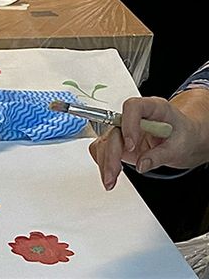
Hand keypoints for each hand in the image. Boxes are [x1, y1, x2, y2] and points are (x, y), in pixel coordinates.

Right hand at [89, 91, 208, 189]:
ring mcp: (124, 130)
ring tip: (110, 181)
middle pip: (115, 130)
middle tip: (114, 172)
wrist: (185, 139)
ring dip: (105, 162)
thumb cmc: (185, 136)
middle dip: (112, 154)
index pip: (133, 108)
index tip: (131, 146)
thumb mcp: (180, 147)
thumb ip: (160, 155)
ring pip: (105, 142)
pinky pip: (103, 150)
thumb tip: (141, 164)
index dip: (128, 125)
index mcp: (153, 108)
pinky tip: (110, 175)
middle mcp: (134, 118)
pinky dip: (104, 163)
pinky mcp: (119, 143)